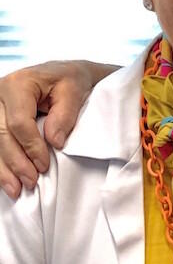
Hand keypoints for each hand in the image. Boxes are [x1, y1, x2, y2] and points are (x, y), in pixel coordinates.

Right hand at [0, 60, 102, 198]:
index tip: (44, 166)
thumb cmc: (70, 80)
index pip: (19, 122)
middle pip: (0, 134)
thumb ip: (64, 115)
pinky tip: (4, 180)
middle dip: (15, 162)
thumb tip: (54, 142)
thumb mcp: (74, 90)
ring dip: (2, 168)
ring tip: (15, 190)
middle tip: (30, 183)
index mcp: (18, 84)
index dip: (31, 147)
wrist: (63, 74)